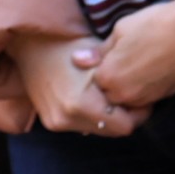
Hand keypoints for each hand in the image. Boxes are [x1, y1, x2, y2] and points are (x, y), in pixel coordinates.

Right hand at [10, 31, 150, 136]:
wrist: (30, 42)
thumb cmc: (69, 43)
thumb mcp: (100, 58)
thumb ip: (121, 83)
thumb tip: (142, 98)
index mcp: (80, 104)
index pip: (124, 126)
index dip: (139, 113)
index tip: (144, 99)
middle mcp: (65, 119)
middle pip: (111, 131)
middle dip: (124, 116)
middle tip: (132, 98)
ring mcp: (55, 123)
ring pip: (97, 130)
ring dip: (108, 118)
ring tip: (111, 96)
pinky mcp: (50, 122)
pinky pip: (81, 125)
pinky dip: (91, 116)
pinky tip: (93, 98)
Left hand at [83, 0, 174, 110]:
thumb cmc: (154, 24)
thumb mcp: (121, 30)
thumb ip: (99, 51)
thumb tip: (77, 60)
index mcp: (109, 77)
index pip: (93, 81)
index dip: (100, 67)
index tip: (108, 55)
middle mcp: (125, 94)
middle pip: (109, 95)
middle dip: (111, 81)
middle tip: (122, 59)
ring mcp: (146, 99)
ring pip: (128, 100)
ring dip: (128, 88)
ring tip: (137, 63)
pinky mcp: (164, 97)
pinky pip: (146, 98)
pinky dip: (144, 88)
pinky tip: (151, 68)